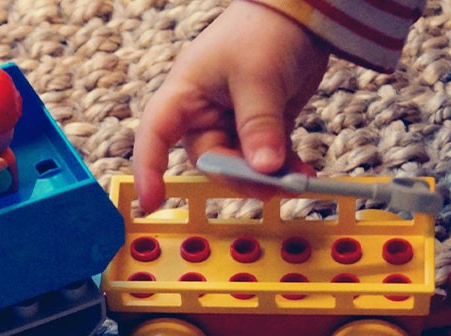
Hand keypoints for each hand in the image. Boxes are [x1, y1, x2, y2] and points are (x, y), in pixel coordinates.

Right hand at [133, 2, 330, 213]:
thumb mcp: (259, 76)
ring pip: (240, 165)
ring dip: (266, 177)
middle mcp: (202, 113)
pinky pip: (266, 157)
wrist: (302, 11)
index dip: (149, 170)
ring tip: (296, 179)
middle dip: (238, 176)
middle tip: (272, 185)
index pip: (155, 136)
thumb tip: (264, 169)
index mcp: (184, 94)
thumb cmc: (264, 29)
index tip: (153, 202)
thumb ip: (259, 124)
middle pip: (210, 160)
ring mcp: (232, 121)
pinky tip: (302, 172)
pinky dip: (283, 168)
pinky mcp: (260, 127)